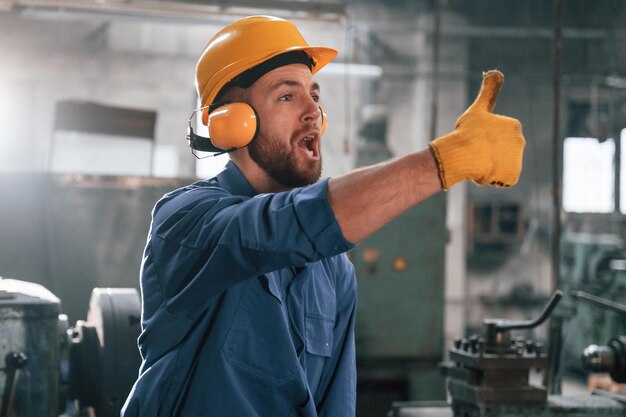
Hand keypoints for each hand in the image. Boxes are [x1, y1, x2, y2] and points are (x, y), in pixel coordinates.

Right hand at [428, 70, 525, 188]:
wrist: (463, 154)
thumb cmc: (467, 132)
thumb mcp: (477, 110)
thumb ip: (488, 92)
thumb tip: (494, 71)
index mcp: (514, 126)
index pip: (499, 137)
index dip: (484, 140)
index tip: (476, 140)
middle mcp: (521, 141)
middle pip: (501, 151)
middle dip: (488, 154)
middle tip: (475, 153)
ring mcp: (518, 159)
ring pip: (501, 165)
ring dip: (490, 167)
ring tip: (478, 162)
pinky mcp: (513, 175)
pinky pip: (502, 179)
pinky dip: (493, 178)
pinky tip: (483, 172)